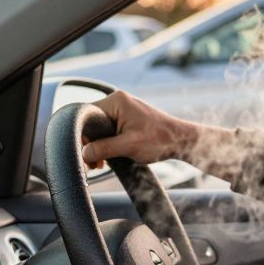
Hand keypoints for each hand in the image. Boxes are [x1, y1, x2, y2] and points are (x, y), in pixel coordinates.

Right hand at [80, 91, 197, 169]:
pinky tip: (107, 158)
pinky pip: (108, 132)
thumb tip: (84, 153)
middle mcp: (117, 102)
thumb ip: (104, 148)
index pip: (86, 115)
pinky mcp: (126, 120)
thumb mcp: (128, 146)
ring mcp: (122, 110)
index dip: (83, 136)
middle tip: (94, 163)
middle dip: (91, 144)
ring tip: (101, 163)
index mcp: (116, 101)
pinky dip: (106, 145)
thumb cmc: (159, 140)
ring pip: (99, 130)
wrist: (180, 141)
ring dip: (98, 147)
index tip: (86, 154)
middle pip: (91, 123)